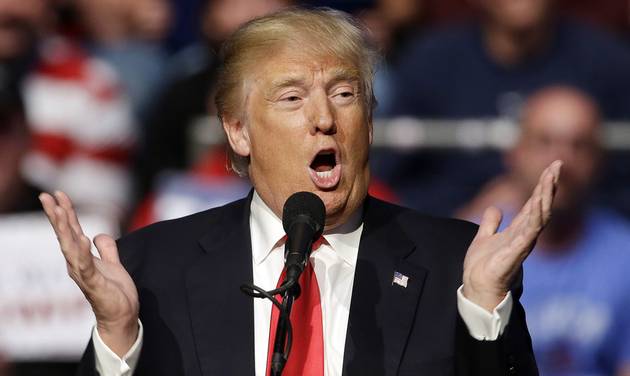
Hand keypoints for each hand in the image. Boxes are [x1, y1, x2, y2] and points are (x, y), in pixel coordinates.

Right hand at [39, 191, 138, 356]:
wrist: (122, 316)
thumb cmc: (115, 293)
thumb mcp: (113, 265)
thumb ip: (106, 250)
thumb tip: (98, 235)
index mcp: (82, 258)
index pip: (71, 231)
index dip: (65, 212)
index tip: (58, 194)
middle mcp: (77, 264)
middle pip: (65, 235)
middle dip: (57, 215)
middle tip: (46, 196)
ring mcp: (83, 274)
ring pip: (70, 247)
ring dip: (65, 229)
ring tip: (60, 210)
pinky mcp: (94, 284)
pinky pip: (87, 266)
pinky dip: (84, 252)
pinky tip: (83, 238)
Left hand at [462, 160, 561, 311]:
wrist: (477, 287)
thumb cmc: (483, 267)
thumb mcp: (484, 237)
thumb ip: (491, 223)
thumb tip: (495, 208)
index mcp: (518, 229)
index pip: (534, 203)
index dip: (543, 185)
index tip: (552, 167)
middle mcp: (524, 235)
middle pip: (541, 205)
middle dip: (549, 185)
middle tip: (557, 164)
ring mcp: (522, 243)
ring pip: (539, 217)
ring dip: (545, 197)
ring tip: (550, 179)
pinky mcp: (515, 253)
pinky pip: (528, 233)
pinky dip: (534, 219)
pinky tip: (538, 204)